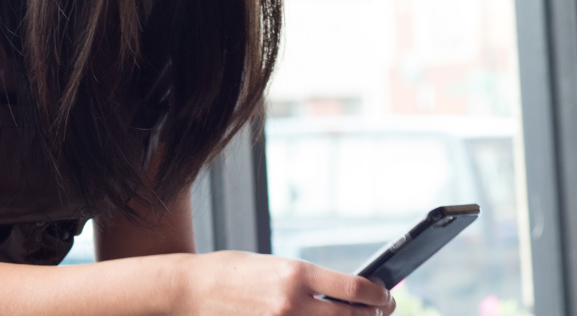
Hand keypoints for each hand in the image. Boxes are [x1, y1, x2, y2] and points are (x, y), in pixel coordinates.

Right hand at [175, 251, 395, 315]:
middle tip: (381, 309)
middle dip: (371, 314)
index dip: (377, 294)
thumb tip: (342, 292)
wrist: (192, 288)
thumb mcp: (273, 265)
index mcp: (295, 273)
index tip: (385, 294)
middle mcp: (292, 301)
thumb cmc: (231, 271)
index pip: (353, 288)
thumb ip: (307, 280)